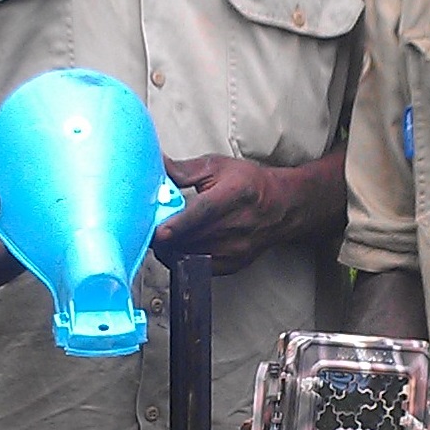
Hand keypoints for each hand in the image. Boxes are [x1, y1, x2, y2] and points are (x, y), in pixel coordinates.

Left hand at [155, 154, 298, 274]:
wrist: (282, 207)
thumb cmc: (249, 183)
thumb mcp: (218, 167)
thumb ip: (184, 170)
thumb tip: (155, 164)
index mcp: (234, 195)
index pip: (202, 213)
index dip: (177, 224)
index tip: (156, 230)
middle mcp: (237, 226)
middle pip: (191, 239)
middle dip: (164, 236)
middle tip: (147, 225)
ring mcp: (235, 249)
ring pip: (190, 255)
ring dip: (171, 247)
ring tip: (163, 233)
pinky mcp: (232, 265)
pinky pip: (197, 266)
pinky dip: (182, 256)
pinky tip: (178, 243)